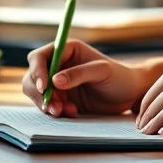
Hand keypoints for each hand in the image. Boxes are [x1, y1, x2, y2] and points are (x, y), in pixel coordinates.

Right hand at [23, 39, 142, 116]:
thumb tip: (55, 80)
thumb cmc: (120, 76)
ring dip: (46, 104)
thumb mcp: (102, 71)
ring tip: (65, 111)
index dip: (37, 71)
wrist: (129, 94)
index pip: (40, 57)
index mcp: (67, 50)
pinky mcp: (62, 99)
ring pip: (37, 93)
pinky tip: (72, 112)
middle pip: (33, 76)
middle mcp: (59, 65)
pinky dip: (55, 111)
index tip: (44, 87)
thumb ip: (79, 74)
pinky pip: (48, 105)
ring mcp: (59, 83)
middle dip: (39, 93)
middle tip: (53, 106)